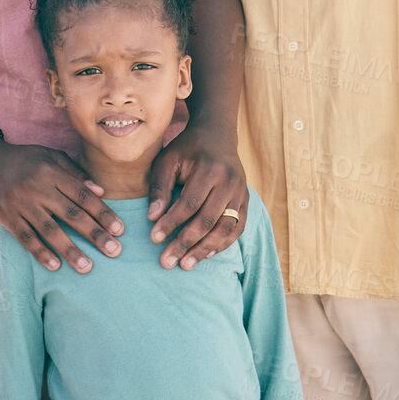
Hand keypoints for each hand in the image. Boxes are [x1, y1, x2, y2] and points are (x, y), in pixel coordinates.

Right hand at [0, 137, 119, 272]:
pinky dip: (40, 252)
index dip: (103, 213)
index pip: (83, 195)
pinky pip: (25, 237)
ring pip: (49, 230)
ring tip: (87, 267)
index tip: (120, 229)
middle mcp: (38, 187)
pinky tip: (55, 265)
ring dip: (70, 249)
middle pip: (71, 214)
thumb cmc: (22, 159)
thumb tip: (101, 192)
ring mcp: (20, 203)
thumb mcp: (48, 156)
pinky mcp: (5, 215)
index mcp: (52, 172)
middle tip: (114, 251)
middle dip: (94, 234)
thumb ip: (74, 172)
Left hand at [148, 124, 248, 268]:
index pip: (189, 203)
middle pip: (207, 220)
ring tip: (185, 265)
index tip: (154, 239)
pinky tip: (206, 254)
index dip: (171, 223)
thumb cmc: (186, 149)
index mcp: (209, 169)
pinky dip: (222, 244)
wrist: (218, 134)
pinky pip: (238, 228)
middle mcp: (230, 182)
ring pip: (225, 228)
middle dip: (186, 243)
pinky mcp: (246, 201)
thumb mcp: (167, 160)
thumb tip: (152, 218)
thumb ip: (160, 187)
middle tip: (167, 262)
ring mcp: (241, 193)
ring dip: (205, 249)